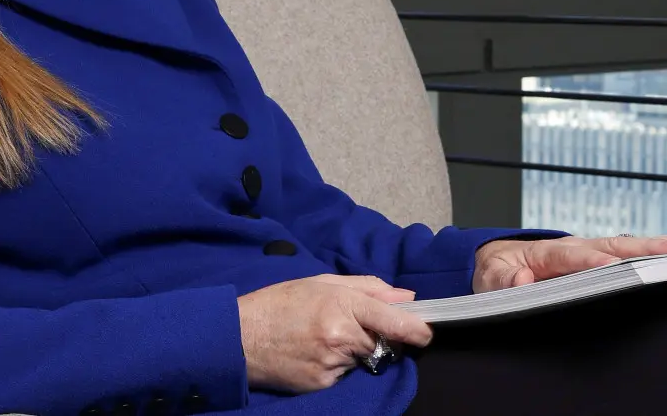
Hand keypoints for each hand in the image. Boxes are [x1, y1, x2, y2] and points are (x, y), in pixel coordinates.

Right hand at [237, 274, 433, 392]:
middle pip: (379, 342)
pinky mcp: (322, 384)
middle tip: (345, 325)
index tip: (426, 332)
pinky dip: (336, 366)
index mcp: (341, 305)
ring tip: (320, 337)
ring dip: (352, 351)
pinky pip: (344, 375)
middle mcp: (340, 336)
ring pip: (361, 359)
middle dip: (372, 336)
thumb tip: (405, 296)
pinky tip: (313, 354)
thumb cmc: (280, 303)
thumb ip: (368, 288)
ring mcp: (331, 364)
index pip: (391, 320)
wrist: (240, 337)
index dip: (415, 328)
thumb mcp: (322, 282)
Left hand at [473, 233, 666, 292]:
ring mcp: (589, 252)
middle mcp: (575, 247)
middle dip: (647, 247)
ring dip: (660, 248)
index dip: (591, 262)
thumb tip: (522, 279)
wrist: (498, 262)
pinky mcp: (598, 260)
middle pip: (614, 246)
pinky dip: (655, 254)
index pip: (572, 256)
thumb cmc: (496, 271)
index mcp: (547, 252)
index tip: (612, 267)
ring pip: (628, 248)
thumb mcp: (490, 279)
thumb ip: (504, 282)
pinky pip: (628, 257)